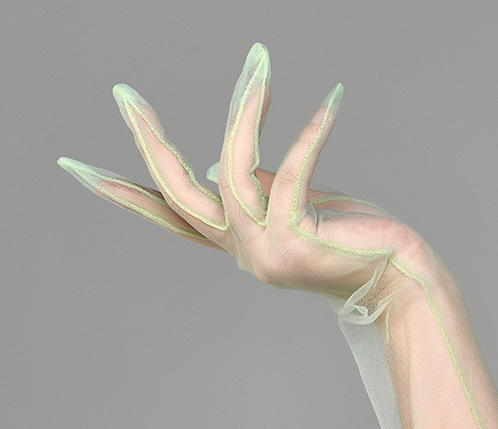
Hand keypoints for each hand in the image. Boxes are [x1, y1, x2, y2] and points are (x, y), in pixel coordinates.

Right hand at [57, 43, 429, 302]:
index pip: (175, 219)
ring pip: (232, 172)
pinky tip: (332, 101)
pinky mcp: (298, 241)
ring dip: (245, 111)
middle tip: (123, 94)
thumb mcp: (297, 209)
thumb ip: (259, 188)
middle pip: (180, 196)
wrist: (397, 279)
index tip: (81, 171)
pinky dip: (309, 132)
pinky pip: (292, 174)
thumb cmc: (352, 240)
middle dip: (149, 144)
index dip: (127, 196)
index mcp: (240, 245)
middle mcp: (245, 253)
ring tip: (260, 62)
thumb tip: (227, 162)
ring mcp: (267, 252)